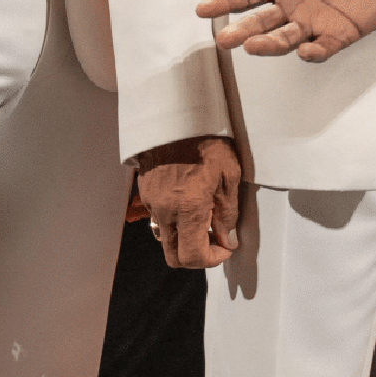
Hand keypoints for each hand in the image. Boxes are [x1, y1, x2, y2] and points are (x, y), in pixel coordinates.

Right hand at [134, 134, 241, 267]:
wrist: (175, 117)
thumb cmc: (207, 142)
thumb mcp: (229, 176)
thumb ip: (228, 213)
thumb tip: (228, 239)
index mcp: (188, 209)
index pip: (193, 256)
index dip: (212, 260)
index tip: (226, 248)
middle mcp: (165, 212)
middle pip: (173, 255)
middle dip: (196, 256)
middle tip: (216, 240)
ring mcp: (152, 203)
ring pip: (165, 238)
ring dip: (184, 238)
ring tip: (205, 219)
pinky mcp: (146, 193)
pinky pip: (159, 219)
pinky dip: (175, 222)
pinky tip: (190, 203)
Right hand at [196, 0, 375, 61]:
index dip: (226, 1)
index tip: (203, 9)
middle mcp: (297, 2)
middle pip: (261, 21)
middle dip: (242, 30)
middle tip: (224, 38)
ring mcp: (319, 19)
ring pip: (286, 38)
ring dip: (270, 44)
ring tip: (253, 45)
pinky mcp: (344, 32)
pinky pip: (325, 47)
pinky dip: (314, 51)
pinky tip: (305, 50)